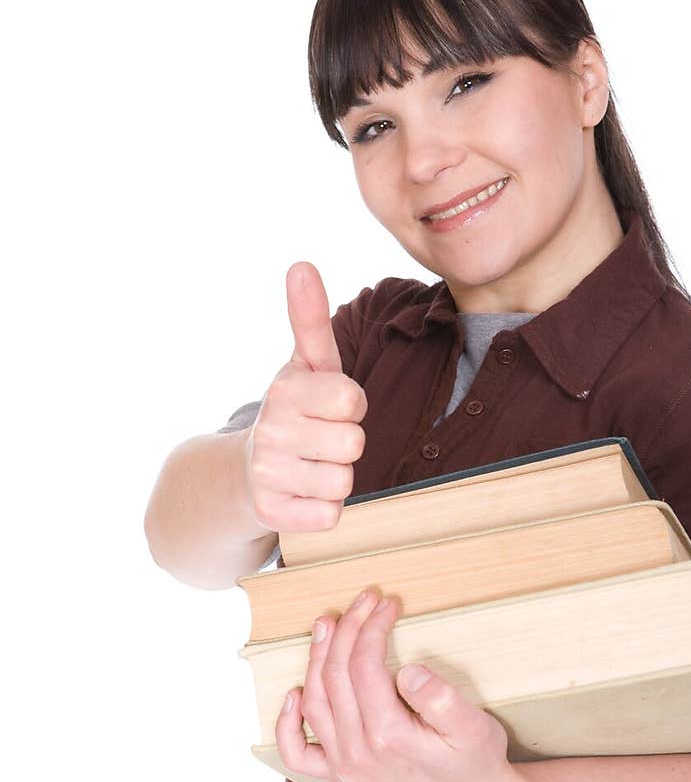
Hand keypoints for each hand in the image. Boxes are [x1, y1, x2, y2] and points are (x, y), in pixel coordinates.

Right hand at [243, 262, 367, 533]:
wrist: (245, 473)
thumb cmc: (293, 413)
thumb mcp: (305, 366)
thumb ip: (310, 320)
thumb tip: (301, 265)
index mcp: (284, 391)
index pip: (353, 401)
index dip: (351, 407)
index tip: (330, 408)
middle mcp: (271, 431)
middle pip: (353, 443)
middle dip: (345, 443)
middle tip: (320, 440)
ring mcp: (268, 476)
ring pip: (344, 481)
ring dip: (335, 477)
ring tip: (311, 466)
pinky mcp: (272, 516)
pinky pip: (330, 515)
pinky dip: (323, 508)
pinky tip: (303, 494)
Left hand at [274, 586, 523, 781]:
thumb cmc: (474, 758)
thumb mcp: (474, 727)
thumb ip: (442, 701)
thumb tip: (407, 671)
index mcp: (390, 735)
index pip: (365, 666)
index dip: (372, 628)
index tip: (388, 604)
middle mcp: (358, 752)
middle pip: (336, 677)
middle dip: (348, 630)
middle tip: (363, 600)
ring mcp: (345, 765)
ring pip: (315, 703)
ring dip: (316, 658)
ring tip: (328, 624)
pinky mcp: (340, 774)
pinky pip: (297, 754)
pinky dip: (287, 724)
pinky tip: (294, 694)